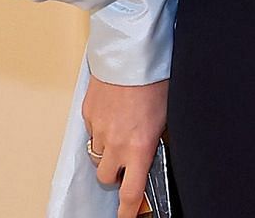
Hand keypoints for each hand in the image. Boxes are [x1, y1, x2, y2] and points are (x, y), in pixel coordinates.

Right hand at [82, 73, 167, 217]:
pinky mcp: (88, 114)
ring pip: (97, 154)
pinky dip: (100, 128)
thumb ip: (154, 138)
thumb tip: (152, 149)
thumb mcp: (166, 113)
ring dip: (107, 149)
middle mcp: (116, 143)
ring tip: (120, 129)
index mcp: (140, 146)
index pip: (130, 192)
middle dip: (116, 171)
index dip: (128, 210)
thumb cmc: (155, 78)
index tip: (126, 216)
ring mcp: (99, 129)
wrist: (132, 53)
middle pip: (107, 176)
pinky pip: (91, 131)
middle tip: (126, 157)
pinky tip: (113, 112)